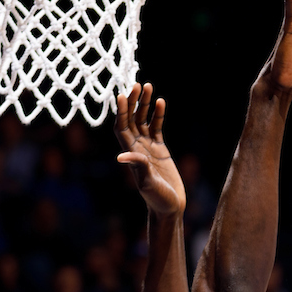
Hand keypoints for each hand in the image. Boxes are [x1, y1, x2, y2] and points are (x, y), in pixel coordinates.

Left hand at [115, 83, 185, 216]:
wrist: (170, 206)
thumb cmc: (157, 198)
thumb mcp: (146, 182)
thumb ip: (137, 167)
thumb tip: (121, 156)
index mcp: (130, 153)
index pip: (121, 127)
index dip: (121, 112)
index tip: (123, 95)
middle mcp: (136, 147)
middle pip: (131, 119)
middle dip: (133, 102)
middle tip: (136, 85)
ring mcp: (148, 147)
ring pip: (143, 120)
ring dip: (144, 104)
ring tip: (148, 86)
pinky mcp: (160, 149)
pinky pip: (157, 127)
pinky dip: (158, 115)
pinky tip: (161, 102)